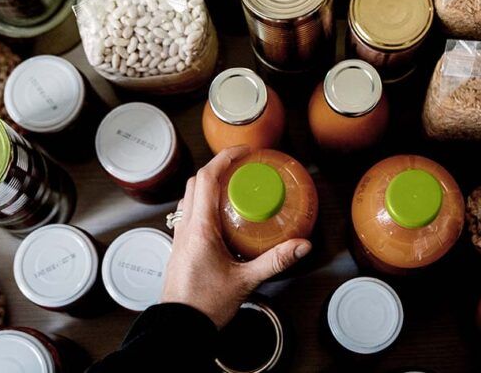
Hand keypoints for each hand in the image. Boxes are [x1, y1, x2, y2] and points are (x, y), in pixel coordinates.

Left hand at [159, 146, 311, 327]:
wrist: (179, 327)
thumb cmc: (204, 305)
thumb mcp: (245, 280)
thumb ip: (274, 261)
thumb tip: (301, 245)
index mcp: (199, 228)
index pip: (207, 178)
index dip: (225, 159)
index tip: (245, 153)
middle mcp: (186, 227)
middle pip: (196, 182)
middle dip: (218, 168)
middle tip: (242, 167)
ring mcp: (180, 236)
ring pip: (190, 197)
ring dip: (209, 185)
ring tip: (235, 187)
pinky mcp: (181, 247)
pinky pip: (190, 214)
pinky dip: (205, 204)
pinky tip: (224, 217)